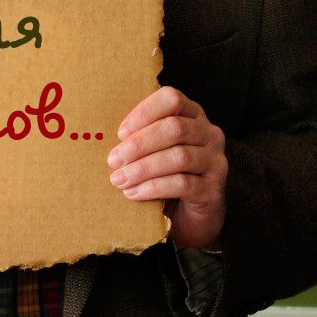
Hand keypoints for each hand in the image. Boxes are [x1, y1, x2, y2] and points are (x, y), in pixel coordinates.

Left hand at [107, 86, 227, 249]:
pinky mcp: (213, 189)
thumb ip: (140, 136)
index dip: (144, 112)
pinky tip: (134, 193)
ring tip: (119, 179)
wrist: (192, 216)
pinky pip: (182, 184)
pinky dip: (153, 188)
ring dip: (143, 168)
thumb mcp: (155, 150)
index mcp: (193, 115)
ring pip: (179, 157)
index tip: (120, 132)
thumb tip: (100, 133)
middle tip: (113, 160)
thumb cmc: (166, 175)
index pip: (172, 99)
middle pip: (174, 128)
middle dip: (139, 144)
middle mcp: (209, 134)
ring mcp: (215, 161)